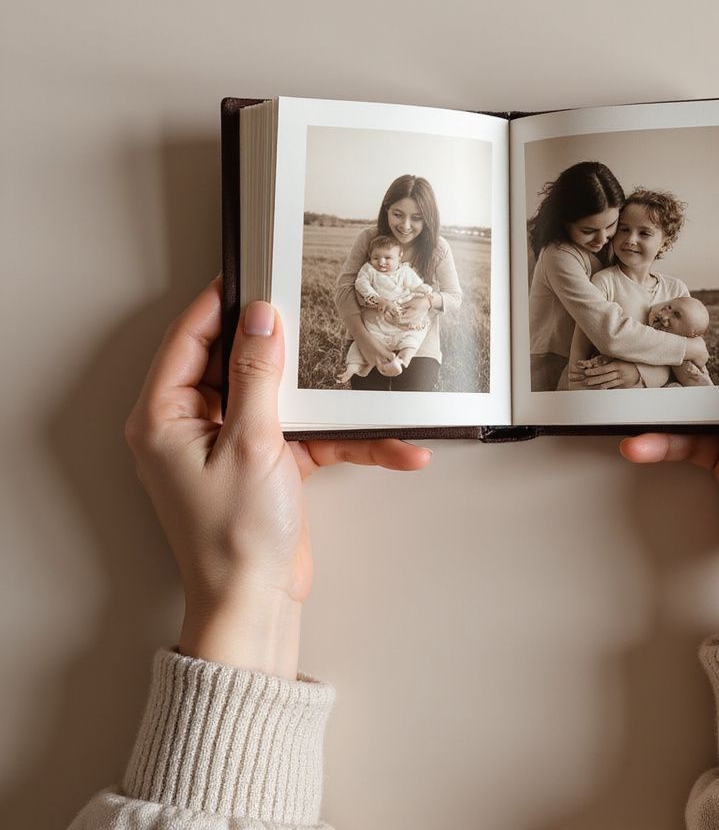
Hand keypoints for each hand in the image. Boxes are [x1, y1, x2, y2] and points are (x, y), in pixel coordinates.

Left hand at [124, 280, 430, 677]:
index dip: (221, 303)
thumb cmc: (233, 536)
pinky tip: (393, 447)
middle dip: (282, 345)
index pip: (189, 339)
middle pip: (238, 362)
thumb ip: (256, 375)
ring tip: (362, 380)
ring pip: (281, 397)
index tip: (255, 274)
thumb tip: (260, 319)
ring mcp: (233, 443)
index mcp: (166, 416)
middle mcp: (194, 425)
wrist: (257, 604)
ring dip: (327, 399)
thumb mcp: (249, 444)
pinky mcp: (267, 462)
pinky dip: (347, 441)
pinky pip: (309, 436)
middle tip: (313, 309)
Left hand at [568, 356, 641, 388]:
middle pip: (604, 376)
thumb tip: (594, 360)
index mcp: (617, 365)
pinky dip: (606, 389)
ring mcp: (621, 380)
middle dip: (594, 379)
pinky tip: (599, 389)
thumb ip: (606, 360)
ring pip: (608, 383)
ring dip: (598, 384)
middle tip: (585, 380)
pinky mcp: (623, 386)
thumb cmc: (625, 363)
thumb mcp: (617, 359)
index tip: (586, 372)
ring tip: (589, 385)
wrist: (639, 371)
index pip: (604, 368)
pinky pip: (613, 388)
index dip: (595, 371)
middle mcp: (619, 373)